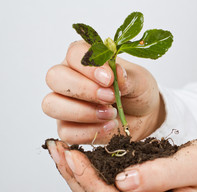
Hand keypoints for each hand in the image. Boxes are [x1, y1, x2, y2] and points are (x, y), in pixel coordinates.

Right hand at [42, 41, 163, 143]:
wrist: (145, 116)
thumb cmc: (138, 92)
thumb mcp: (139, 82)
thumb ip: (127, 78)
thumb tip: (115, 72)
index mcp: (84, 59)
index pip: (74, 53)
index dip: (89, 67)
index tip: (109, 79)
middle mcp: (69, 79)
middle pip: (54, 77)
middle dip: (83, 90)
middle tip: (110, 98)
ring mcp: (64, 104)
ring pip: (51, 105)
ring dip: (82, 112)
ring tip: (110, 113)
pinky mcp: (67, 128)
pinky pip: (65, 132)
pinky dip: (89, 131)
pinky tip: (109, 127)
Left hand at [45, 136, 196, 191]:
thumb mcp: (196, 164)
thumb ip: (161, 174)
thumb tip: (123, 181)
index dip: (89, 181)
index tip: (71, 156)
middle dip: (75, 178)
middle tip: (57, 151)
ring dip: (78, 176)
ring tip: (61, 153)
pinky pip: (110, 189)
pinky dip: (92, 173)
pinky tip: (81, 158)